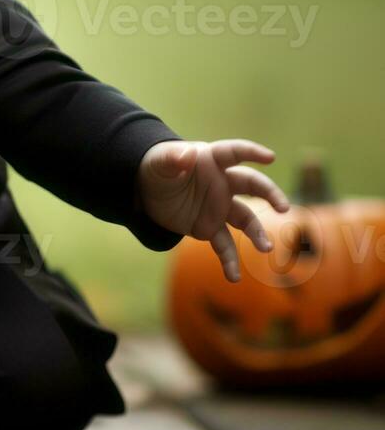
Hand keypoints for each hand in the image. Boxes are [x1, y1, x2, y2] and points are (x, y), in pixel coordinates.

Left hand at [138, 139, 290, 282]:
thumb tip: (187, 154)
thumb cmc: (158, 170)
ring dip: (257, 233)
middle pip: (252, 185)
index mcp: (211, 161)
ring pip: (246, 219)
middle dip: (270, 194)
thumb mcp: (158, 163)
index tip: (270, 157)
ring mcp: (219, 207)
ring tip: (266, 247)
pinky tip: (233, 277)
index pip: (235, 152)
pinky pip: (224, 245)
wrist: (147, 193)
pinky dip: (229, 261)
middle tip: (283, 208)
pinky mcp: (210, 228)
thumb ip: (172, 159)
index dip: (252, 152)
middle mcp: (222, 183)